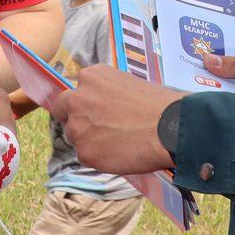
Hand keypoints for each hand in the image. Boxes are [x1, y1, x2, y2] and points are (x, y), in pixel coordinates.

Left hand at [48, 65, 182, 175]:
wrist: (170, 127)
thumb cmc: (157, 105)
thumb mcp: (126, 83)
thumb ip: (104, 93)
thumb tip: (100, 106)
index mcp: (90, 76)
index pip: (72, 91)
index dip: (81, 105)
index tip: (91, 112)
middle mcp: (77, 98)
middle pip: (64, 113)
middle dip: (76, 120)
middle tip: (97, 130)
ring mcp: (78, 126)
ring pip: (75, 137)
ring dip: (90, 141)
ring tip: (118, 142)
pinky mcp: (84, 152)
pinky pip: (86, 156)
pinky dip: (99, 158)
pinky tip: (120, 153)